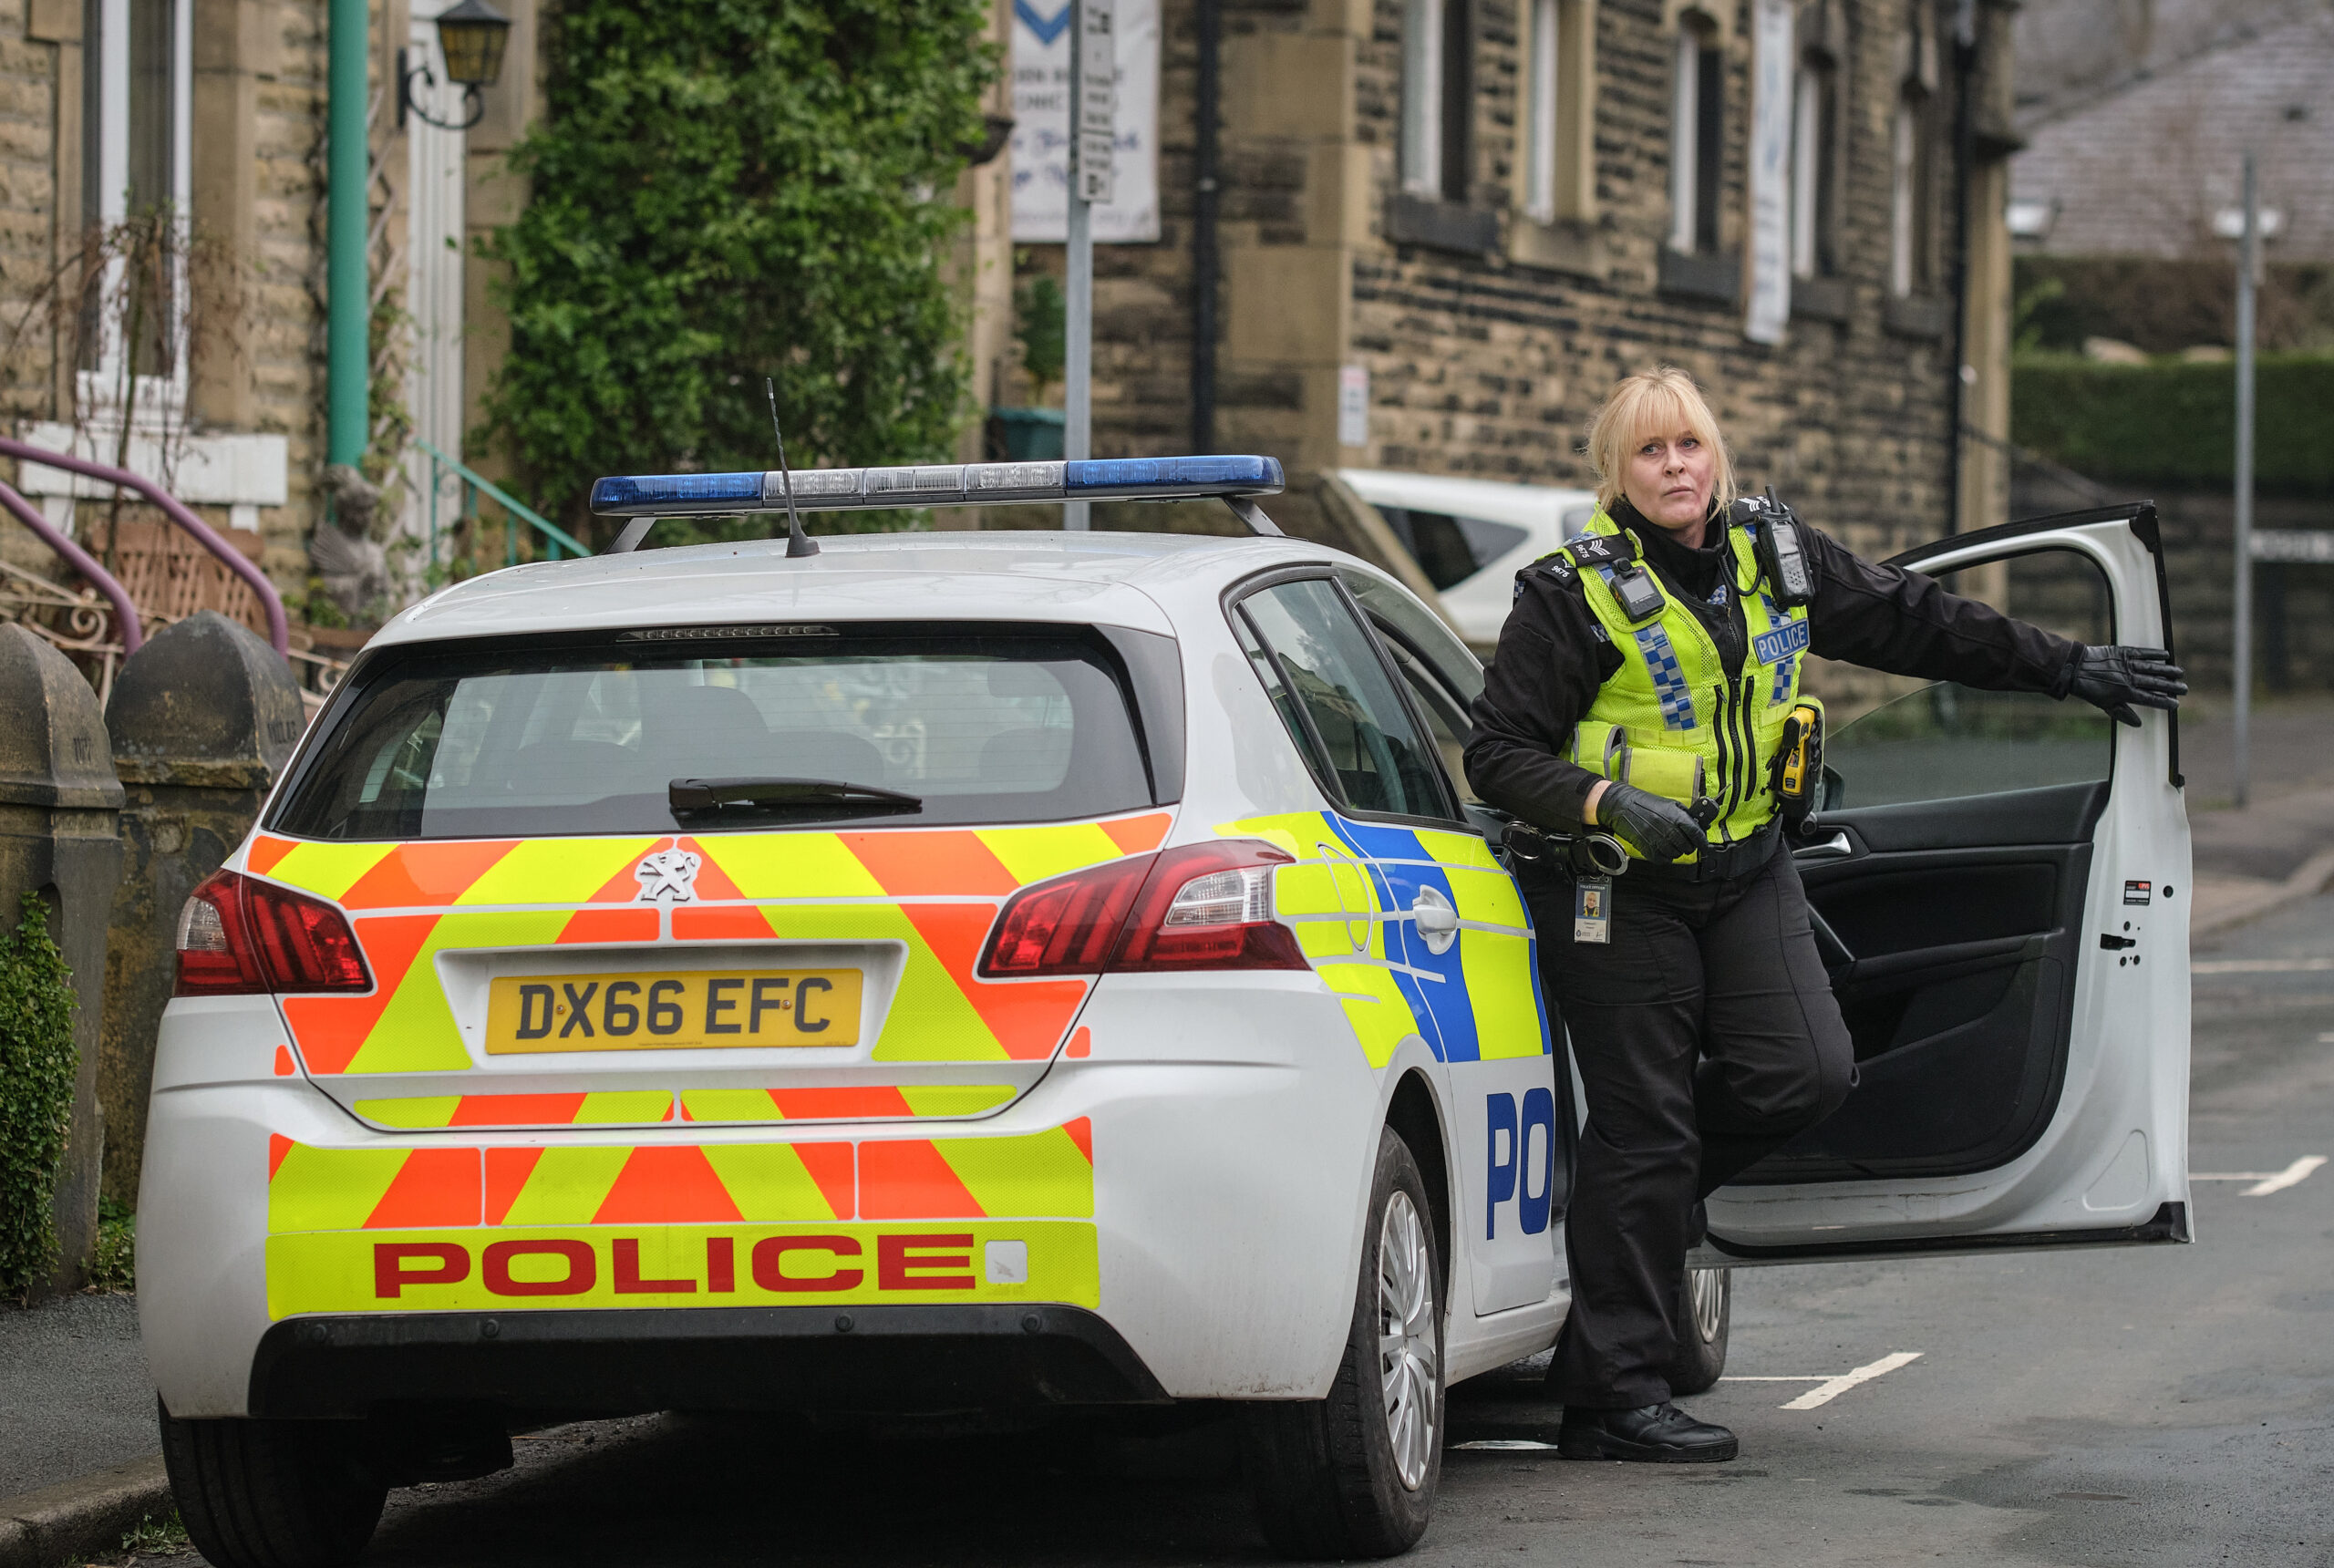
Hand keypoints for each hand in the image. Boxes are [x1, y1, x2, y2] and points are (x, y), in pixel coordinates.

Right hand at [1593, 782, 1703, 862]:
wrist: (1621, 805)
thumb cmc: (1643, 803)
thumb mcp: (1668, 803)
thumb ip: (1683, 814)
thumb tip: (1698, 824)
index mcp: (1674, 815)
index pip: (1695, 832)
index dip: (1703, 842)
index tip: (1705, 846)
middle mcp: (1667, 828)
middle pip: (1687, 846)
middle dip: (1689, 847)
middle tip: (1686, 844)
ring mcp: (1656, 839)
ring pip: (1675, 854)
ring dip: (1676, 852)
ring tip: (1672, 846)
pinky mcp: (1646, 847)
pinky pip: (1662, 859)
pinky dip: (1665, 858)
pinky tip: (1663, 850)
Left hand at [2068, 645, 2187, 726]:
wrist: (2075, 668)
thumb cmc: (2090, 689)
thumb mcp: (2104, 705)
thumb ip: (2122, 713)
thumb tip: (2139, 724)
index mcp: (2126, 693)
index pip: (2150, 699)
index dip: (2164, 702)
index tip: (2176, 704)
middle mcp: (2129, 679)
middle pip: (2156, 684)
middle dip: (2172, 687)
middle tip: (2184, 689)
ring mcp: (2127, 665)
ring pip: (2153, 668)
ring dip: (2168, 671)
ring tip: (2180, 673)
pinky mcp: (2123, 652)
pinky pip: (2143, 653)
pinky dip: (2155, 654)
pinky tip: (2166, 655)